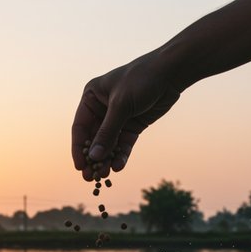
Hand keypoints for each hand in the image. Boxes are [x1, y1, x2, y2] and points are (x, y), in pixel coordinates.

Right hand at [71, 54, 181, 180]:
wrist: (170, 73)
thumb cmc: (141, 80)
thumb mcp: (121, 106)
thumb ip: (107, 132)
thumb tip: (94, 157)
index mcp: (92, 97)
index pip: (80, 127)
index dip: (79, 149)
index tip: (80, 167)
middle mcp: (102, 108)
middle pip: (93, 139)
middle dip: (93, 158)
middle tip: (91, 178)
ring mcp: (118, 118)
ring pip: (109, 144)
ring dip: (106, 160)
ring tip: (104, 176)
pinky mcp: (133, 125)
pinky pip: (124, 144)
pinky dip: (121, 155)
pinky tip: (118, 166)